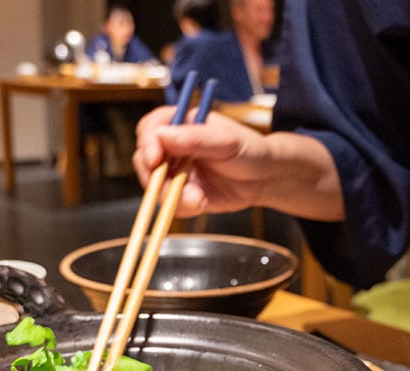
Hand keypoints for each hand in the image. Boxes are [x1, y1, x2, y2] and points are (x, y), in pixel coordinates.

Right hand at [132, 106, 271, 218]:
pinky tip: (203, 203)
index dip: (148, 143)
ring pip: (155, 186)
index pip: (150, 128)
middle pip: (145, 160)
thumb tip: (161, 135)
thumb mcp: (226, 141)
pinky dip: (183, 207)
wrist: (264, 178)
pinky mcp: (182, 194)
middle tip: (173, 188)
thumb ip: (195, 138)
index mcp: (180, 124)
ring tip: (199, 199)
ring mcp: (175, 172)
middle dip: (155, 177)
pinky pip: (170, 204)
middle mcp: (173, 147)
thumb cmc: (249, 150)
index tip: (156, 159)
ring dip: (172, 196)